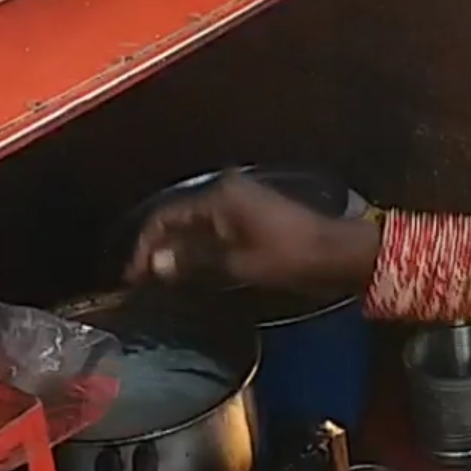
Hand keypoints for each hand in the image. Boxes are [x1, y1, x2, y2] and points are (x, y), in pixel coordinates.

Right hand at [124, 173, 380, 292]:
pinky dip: (198, 247)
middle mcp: (226, 190)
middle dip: (159, 247)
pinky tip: (191, 269)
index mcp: (219, 196)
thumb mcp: (238, 264)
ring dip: (178, 249)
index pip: (166, 216)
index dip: (146, 246)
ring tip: (161, 278)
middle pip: (178, 217)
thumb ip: (194, 261)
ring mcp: (240, 200)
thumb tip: (156, 264)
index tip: (132, 277)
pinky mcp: (252, 214)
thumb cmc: (290, 259)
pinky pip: (213, 227)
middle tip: (142, 280)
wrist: (338, 254)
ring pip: (195, 224)